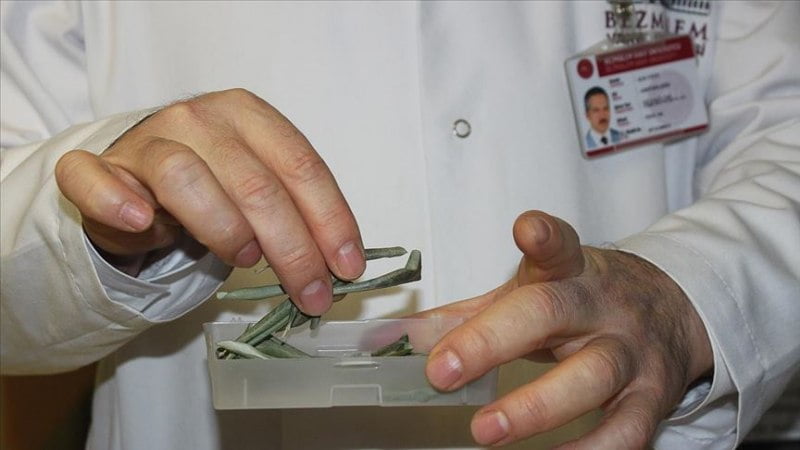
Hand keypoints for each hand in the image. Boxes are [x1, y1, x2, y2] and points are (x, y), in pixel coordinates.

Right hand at [55, 89, 364, 314]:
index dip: (329, 220)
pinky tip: (142, 222)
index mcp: (248, 115)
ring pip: (186, 178)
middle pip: (255, 184)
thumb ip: (297, 215)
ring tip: (243, 260)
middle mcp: (200, 118)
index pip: (300, 166)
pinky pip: (95, 179)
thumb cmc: (213, 188)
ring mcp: (146, 140)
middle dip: (292, 248)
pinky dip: (115, 201)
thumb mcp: (262, 193)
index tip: (346, 267)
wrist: (141, 181)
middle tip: (310, 293)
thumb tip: (340, 264)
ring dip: (223, 228)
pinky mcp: (99, 168)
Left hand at [417, 211, 712, 447]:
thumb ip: (468, 315)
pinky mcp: (652, 397)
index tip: (527, 230)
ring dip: (535, 407)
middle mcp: (600, 306)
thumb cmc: (583, 301)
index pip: (558, 246)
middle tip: (443, 371)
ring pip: (591, 376)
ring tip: (485, 430)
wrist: (668, 311)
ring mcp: (631, 351)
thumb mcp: (529, 293)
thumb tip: (401, 337)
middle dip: (492, 341)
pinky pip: (625, 432)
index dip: (544, 238)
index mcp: (568, 272)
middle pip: (553, 313)